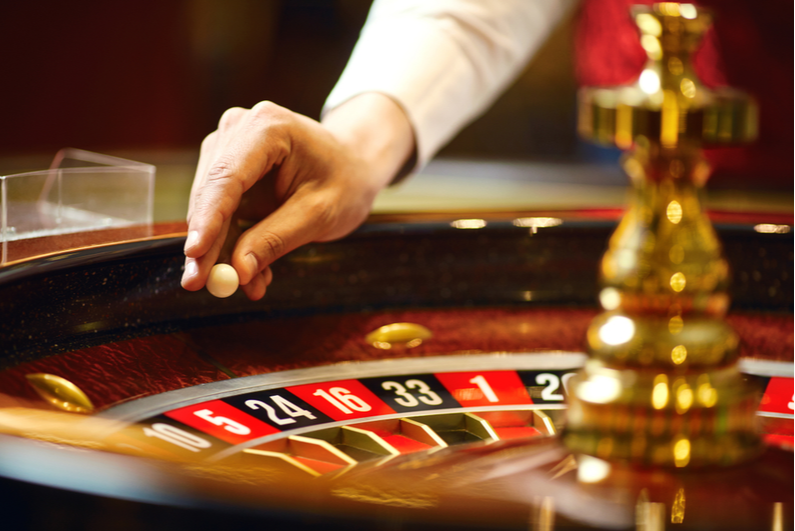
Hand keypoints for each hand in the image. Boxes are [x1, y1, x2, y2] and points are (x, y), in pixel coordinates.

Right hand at [181, 95, 413, 299]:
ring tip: (249, 284)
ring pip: (209, 207)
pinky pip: (220, 213)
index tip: (194, 253)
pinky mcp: (227, 169)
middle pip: (210, 194)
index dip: (207, 218)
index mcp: (268, 128)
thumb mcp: (319, 214)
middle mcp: (239, 129)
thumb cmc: (345, 181)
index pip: (227, 178)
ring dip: (221, 250)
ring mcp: (229, 146)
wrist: (353, 164)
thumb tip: (238, 271)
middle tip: (199, 284)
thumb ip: (277, 239)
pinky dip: (232, 243)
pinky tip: (252, 271)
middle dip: (206, 244)